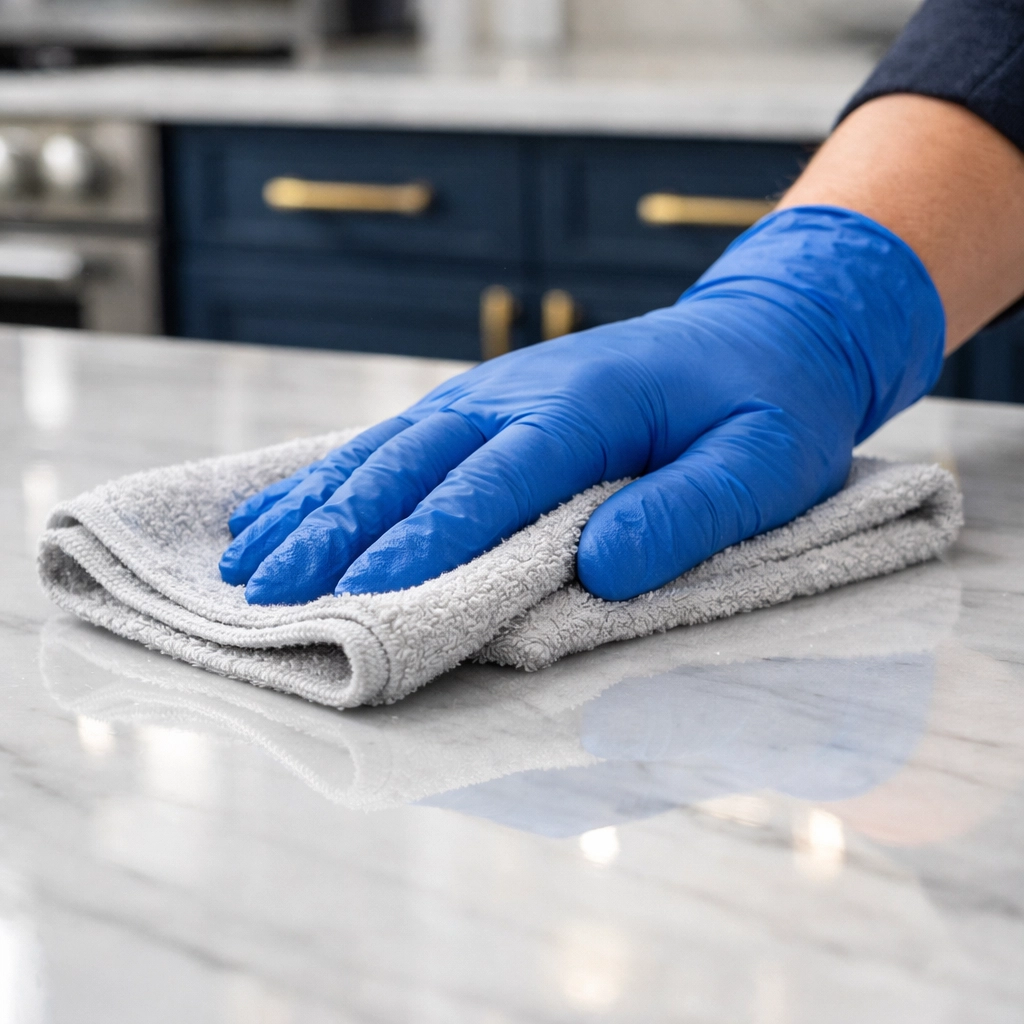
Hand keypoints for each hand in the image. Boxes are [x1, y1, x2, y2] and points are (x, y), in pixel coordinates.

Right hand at [219, 207, 944, 604]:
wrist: (767, 332)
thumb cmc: (769, 407)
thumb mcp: (763, 465)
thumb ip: (686, 513)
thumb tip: (599, 568)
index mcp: (586, 406)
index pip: (493, 482)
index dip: (429, 541)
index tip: (367, 596)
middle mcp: (518, 392)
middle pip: (412, 465)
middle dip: (339, 533)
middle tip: (272, 595)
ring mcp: (491, 392)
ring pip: (385, 450)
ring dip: (316, 507)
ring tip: (251, 562)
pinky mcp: (482, 404)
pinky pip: (394, 440)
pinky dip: (332, 477)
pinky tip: (283, 507)